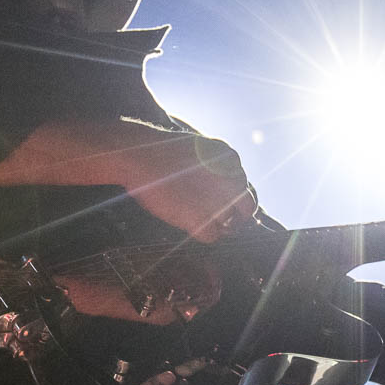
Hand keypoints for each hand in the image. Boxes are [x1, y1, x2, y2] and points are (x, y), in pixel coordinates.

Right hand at [128, 134, 259, 243]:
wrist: (137, 154)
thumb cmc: (160, 151)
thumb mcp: (197, 148)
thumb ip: (215, 165)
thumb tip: (221, 183)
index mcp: (230, 158)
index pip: (245, 186)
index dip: (234, 197)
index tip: (224, 202)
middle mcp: (232, 178)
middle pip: (247, 206)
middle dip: (234, 215)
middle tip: (221, 220)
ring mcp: (219, 199)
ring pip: (230, 223)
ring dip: (216, 223)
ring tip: (194, 216)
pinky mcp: (201, 218)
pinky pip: (212, 235)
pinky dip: (202, 233)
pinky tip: (188, 224)